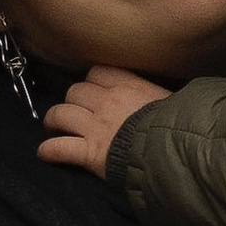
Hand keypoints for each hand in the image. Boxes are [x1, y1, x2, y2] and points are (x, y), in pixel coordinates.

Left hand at [38, 64, 169, 178]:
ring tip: (53, 126)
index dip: (93, 81)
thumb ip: (161, 94)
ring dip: (54, 120)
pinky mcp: (89, 152)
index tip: (95, 90)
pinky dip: (49, 151)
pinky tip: (44, 153)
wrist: (175, 151)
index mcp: (128, 86)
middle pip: (75, 91)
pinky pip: (59, 148)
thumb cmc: (181, 125)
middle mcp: (106, 102)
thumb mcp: (175, 100)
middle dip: (73, 101)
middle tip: (76, 111)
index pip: (98, 72)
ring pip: (60, 114)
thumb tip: (171, 94)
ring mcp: (94, 127)